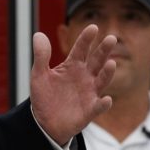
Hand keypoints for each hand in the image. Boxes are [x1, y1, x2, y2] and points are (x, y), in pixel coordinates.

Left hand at [30, 24, 115, 145]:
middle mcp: (84, 77)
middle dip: (104, 50)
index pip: (81, 49)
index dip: (86, 39)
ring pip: (102, 81)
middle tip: (111, 38)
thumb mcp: (38, 75)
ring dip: (108, 73)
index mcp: (72, 66)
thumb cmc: (44, 96)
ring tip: (111, 63)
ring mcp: (89, 93)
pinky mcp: (90, 110)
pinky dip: (103, 104)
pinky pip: (98, 106)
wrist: (44, 121)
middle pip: (96, 61)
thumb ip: (41, 56)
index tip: (93, 27)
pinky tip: (106, 99)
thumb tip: (38, 34)